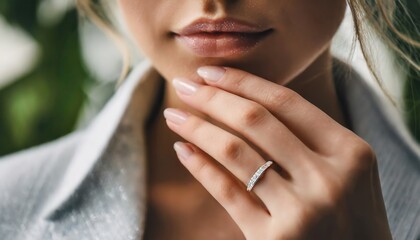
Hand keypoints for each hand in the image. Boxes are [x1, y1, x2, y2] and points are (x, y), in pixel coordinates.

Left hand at [164, 66, 391, 239]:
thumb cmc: (351, 217)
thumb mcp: (347, 171)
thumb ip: (310, 139)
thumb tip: (247, 101)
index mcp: (350, 152)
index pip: (285, 102)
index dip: (242, 81)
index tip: (210, 72)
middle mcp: (328, 179)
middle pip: (256, 121)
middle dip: (212, 97)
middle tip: (184, 86)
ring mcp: (301, 212)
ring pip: (235, 152)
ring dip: (196, 128)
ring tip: (174, 115)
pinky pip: (227, 192)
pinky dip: (200, 167)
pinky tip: (182, 150)